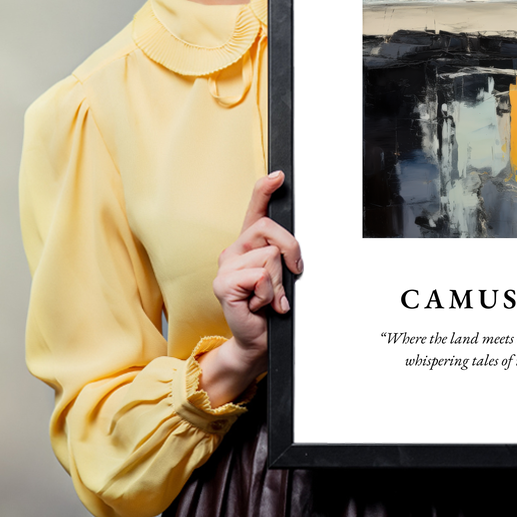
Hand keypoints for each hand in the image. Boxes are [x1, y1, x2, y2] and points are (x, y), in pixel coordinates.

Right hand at [198, 171, 302, 405]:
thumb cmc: (271, 308)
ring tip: (271, 298)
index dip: (265, 189)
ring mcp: (226, 266)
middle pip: (270, 229)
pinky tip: (260, 305)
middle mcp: (234, 250)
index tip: (279, 176)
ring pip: (270, 256)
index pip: (255, 209)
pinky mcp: (223, 284)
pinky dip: (269, 294)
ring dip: (279, 282)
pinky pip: (260, 276)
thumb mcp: (283, 276)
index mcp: (249, 245)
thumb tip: (294, 248)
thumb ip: (284, 256)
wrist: (258, 340)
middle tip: (292, 275)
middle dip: (291, 251)